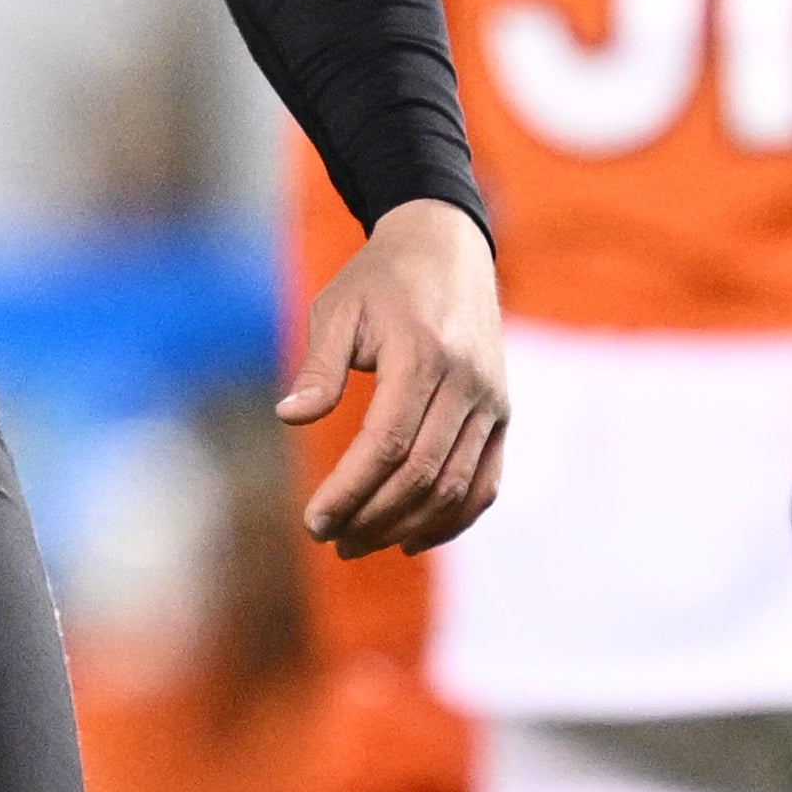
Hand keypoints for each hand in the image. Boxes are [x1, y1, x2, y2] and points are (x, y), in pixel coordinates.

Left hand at [277, 197, 506, 556]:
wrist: (447, 248)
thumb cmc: (379, 280)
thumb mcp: (337, 309)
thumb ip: (319, 366)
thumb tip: (289, 417)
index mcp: (422, 356)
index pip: (386, 444)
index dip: (351, 490)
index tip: (314, 520)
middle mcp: (467, 384)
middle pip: (423, 474)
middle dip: (374, 517)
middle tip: (331, 541)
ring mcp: (492, 402)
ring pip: (457, 485)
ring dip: (409, 526)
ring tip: (360, 544)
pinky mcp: (503, 414)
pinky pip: (485, 480)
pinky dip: (454, 518)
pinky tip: (413, 539)